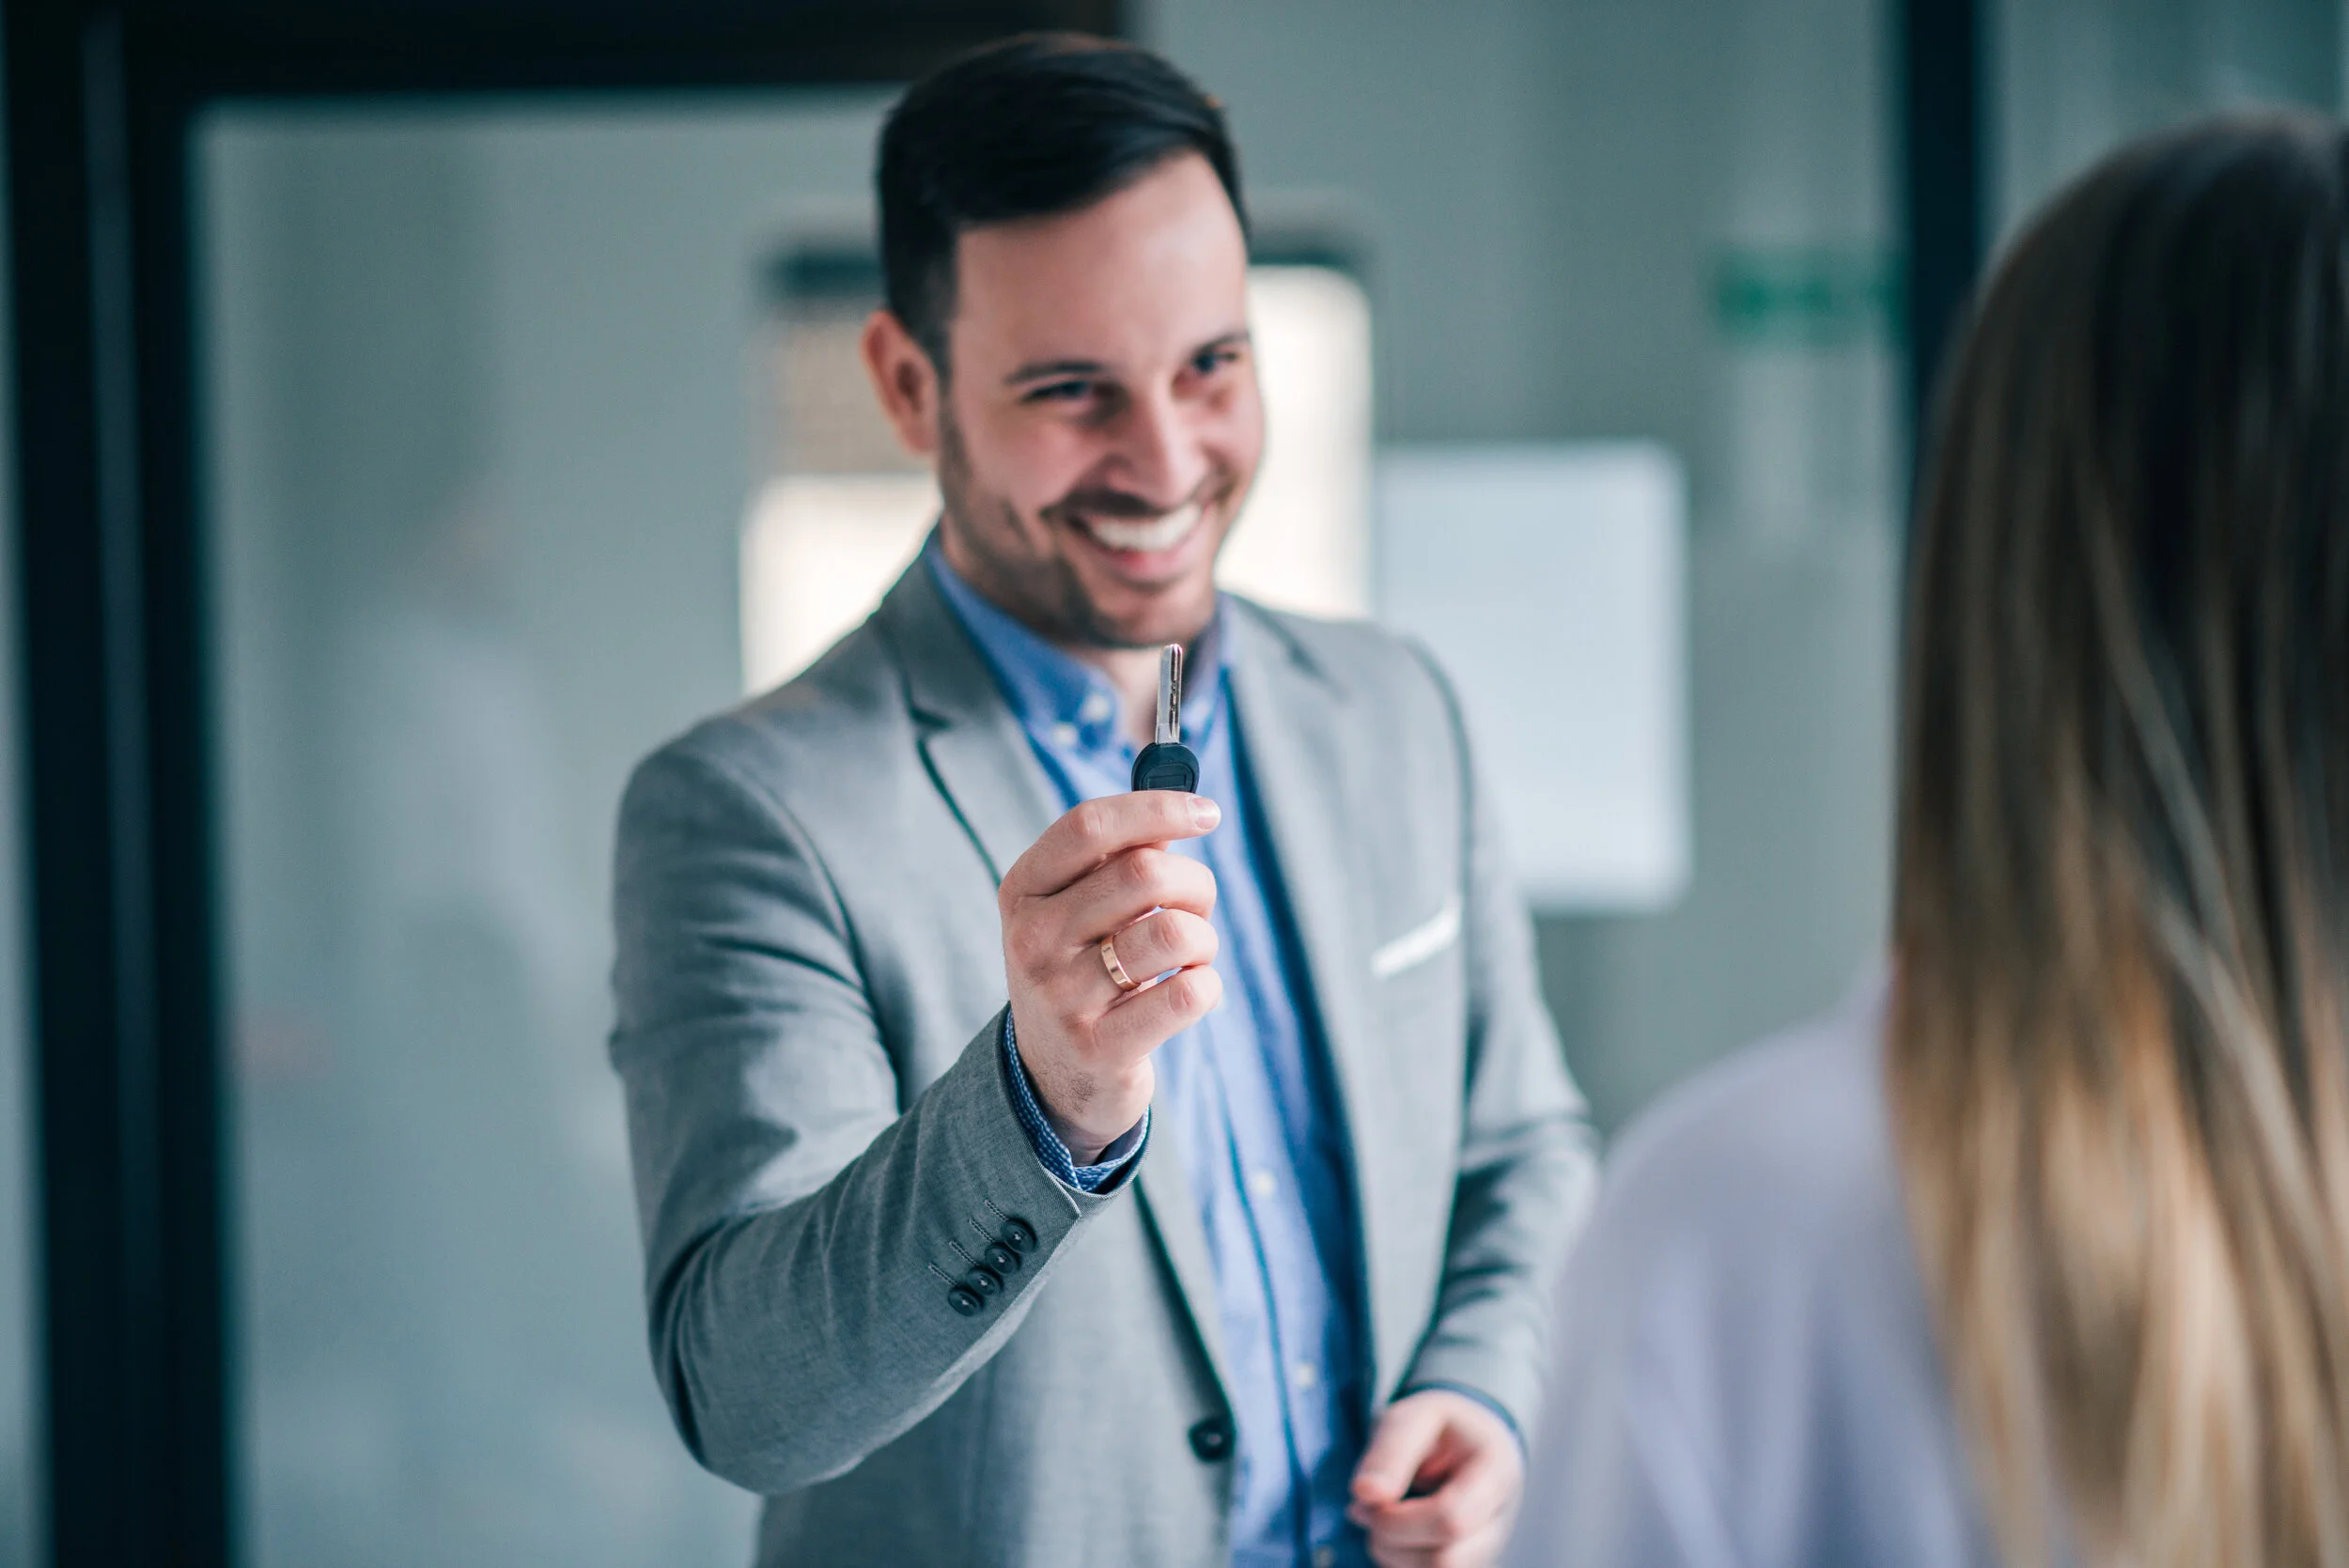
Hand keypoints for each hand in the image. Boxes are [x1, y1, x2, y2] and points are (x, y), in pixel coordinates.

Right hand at [998, 790, 1221, 1161]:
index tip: (1207, 813)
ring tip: (1191, 954)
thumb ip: (1119, 857)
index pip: (1090, 825)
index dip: (1157, 807)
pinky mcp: (1099, 1048)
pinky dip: (1207, 985)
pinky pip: (1187, 995)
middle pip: (1143, 873)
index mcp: (1024, 890)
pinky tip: (1189, 992)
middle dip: (1195, 883)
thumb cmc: (1083, 970)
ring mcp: (1061, 997)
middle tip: (1197, 906)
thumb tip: (1181, 811)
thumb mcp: (1076, 909)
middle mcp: (1032, 940)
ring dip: (1203, 938)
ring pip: (1173, 933)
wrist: (1055, 1076)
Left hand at [1348, 1389, 1523, 1567]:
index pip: (1451, 1519)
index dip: (1398, 1519)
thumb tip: (1364, 1493)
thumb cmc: (1440, 1426)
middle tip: (1364, 1509)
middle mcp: (1498, 1518)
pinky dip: (1397, 1560)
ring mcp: (1486, 1548)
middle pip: (1444, 1559)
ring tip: (1377, 1515)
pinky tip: (1391, 1532)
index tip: (1371, 1496)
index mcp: (1496, 1471)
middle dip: (1390, 1539)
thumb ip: (1389, 1454)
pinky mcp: (1468, 1563)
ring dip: (1389, 1552)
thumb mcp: (1413, 1418)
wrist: (1468, 1440)